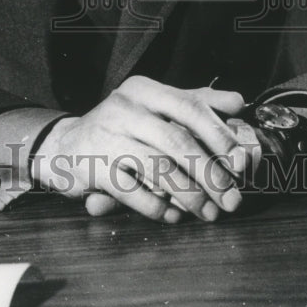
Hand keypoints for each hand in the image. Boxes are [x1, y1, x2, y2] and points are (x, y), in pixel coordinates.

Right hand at [31, 76, 248, 222]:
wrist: (65, 147)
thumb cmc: (122, 128)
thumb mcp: (155, 107)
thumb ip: (196, 102)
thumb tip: (239, 103)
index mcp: (144, 89)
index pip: (190, 106)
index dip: (220, 135)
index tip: (241, 163)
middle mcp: (124, 108)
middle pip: (178, 140)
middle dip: (211, 173)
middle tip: (232, 199)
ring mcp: (107, 136)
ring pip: (158, 168)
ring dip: (190, 195)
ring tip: (209, 213)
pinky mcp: (93, 167)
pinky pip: (133, 193)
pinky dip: (157, 208)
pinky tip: (173, 216)